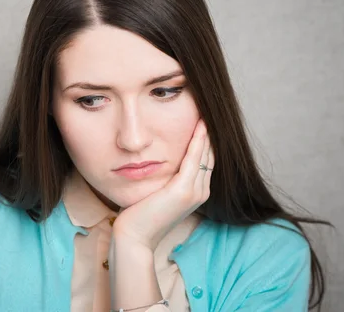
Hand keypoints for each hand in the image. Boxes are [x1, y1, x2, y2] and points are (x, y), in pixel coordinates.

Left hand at [111, 118, 213, 250]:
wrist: (134, 236)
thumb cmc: (139, 214)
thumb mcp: (156, 191)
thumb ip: (164, 176)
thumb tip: (157, 158)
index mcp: (195, 192)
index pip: (205, 159)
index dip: (204, 139)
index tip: (201, 117)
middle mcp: (200, 192)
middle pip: (209, 154)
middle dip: (208, 132)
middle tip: (206, 108)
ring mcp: (194, 192)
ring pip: (205, 154)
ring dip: (206, 132)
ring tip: (205, 111)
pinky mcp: (184, 191)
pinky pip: (195, 159)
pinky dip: (198, 141)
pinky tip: (199, 125)